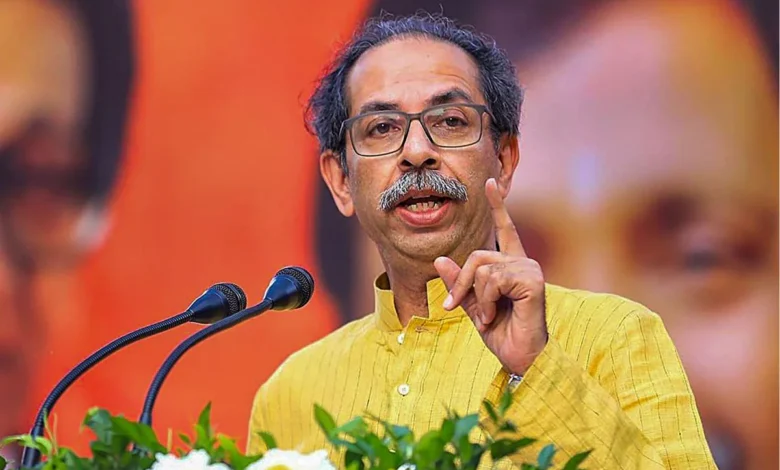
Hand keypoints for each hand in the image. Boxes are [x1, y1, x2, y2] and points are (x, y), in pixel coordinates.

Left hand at [434, 178, 547, 375]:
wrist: (519, 357)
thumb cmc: (501, 333)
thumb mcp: (471, 306)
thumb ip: (458, 283)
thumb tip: (440, 260)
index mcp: (510, 265)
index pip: (504, 229)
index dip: (497, 206)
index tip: (490, 182)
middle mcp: (522, 262)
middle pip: (477, 256)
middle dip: (461, 283)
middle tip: (455, 306)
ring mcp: (529, 269)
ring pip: (482, 268)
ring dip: (475, 297)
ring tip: (486, 316)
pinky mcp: (532, 280)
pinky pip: (492, 280)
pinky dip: (485, 301)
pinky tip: (494, 315)